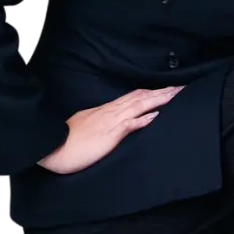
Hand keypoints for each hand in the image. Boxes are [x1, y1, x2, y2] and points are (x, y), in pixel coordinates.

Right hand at [37, 86, 184, 174]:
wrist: (52, 148)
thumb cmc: (68, 141)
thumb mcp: (89, 127)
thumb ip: (105, 123)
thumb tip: (119, 122)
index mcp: (107, 111)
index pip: (134, 97)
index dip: (151, 92)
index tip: (167, 88)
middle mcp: (111, 112)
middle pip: (141, 96)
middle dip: (162, 91)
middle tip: (182, 86)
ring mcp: (111, 121)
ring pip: (139, 105)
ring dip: (159, 99)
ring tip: (176, 94)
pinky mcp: (109, 135)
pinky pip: (128, 125)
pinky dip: (143, 119)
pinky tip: (156, 115)